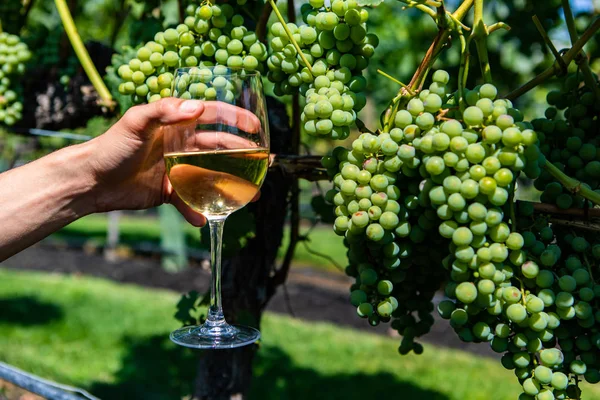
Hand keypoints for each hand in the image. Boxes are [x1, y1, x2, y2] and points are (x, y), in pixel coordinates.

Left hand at [86, 98, 260, 226]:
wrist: (90, 182)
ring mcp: (177, 169)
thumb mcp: (134, 123)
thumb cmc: (110, 147)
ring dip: (229, 186)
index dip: (235, 119)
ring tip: (249, 197)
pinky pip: (189, 201)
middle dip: (241, 156)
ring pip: (210, 176)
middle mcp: (180, 145)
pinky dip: (197, 211)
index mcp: (175, 124)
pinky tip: (204, 219)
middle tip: (262, 166)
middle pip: (218, 147)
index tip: (256, 127)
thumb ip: (163, 112)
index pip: (212, 116)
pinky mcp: (169, 191)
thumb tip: (197, 107)